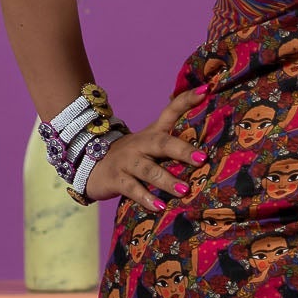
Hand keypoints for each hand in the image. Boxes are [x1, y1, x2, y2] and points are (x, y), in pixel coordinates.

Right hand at [85, 84, 210, 212]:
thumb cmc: (133, 155)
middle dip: (182, 150)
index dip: (187, 100)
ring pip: (148, 170)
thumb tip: (204, 127)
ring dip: (167, 180)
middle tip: (202, 158)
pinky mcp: (116, 179)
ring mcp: (127, 162)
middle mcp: (141, 144)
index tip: (206, 90)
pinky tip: (159, 207)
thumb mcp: (151, 141)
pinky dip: (146, 198)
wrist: (90, 163)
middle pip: (161, 143)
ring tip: (184, 190)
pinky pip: (132, 189)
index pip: (171, 111)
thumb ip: (173, 136)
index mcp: (152, 133)